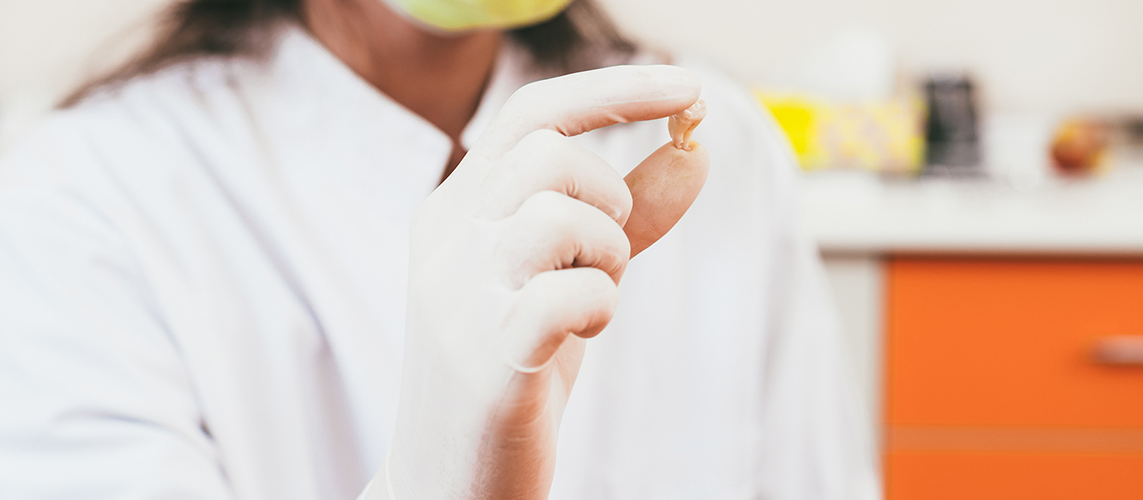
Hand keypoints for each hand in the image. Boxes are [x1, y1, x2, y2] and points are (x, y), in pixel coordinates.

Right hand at [363, 65, 710, 499]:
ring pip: (558, 213)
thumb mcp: (572, 275)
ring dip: (608, 255)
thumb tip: (697, 149)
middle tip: (609, 258)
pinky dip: (600, 307)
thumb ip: (631, 215)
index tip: (689, 88)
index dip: (616, 90)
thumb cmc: (517, 367)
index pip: (533, 113)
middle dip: (611, 198)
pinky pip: (568, 293)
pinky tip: (584, 334)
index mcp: (457, 209)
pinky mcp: (486, 357)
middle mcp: (446, 240)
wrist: (454, 478)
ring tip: (594, 299)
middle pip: (550, 152)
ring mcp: (457, 298)